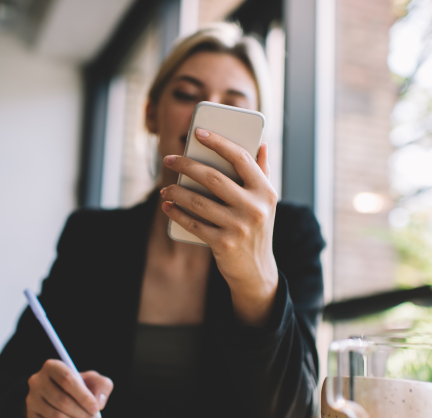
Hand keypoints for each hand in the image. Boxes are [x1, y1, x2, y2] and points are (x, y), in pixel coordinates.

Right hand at [26, 359, 112, 417]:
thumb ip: (102, 386)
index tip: (96, 408)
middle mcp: (37, 381)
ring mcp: (32, 399)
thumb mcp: (93, 380)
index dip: (83, 396)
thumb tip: (98, 402)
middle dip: (81, 413)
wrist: (63, 395)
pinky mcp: (31, 415)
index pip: (67, 380)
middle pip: (61, 400)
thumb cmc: (80, 387)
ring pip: (55, 416)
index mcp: (52, 367)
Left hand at [160, 128, 279, 326]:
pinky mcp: (224, 244)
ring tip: (165, 188)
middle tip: (169, 160)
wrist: (257, 271)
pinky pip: (194, 224)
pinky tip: (167, 206)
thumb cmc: (257, 228)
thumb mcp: (266, 202)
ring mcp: (239, 227)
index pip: (241, 158)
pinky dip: (177, 214)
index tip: (199, 133)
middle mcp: (255, 207)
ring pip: (199, 201)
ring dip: (177, 192)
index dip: (219, 142)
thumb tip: (260, 143)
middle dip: (186, 166)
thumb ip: (262, 172)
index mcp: (266, 191)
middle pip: (213, 178)